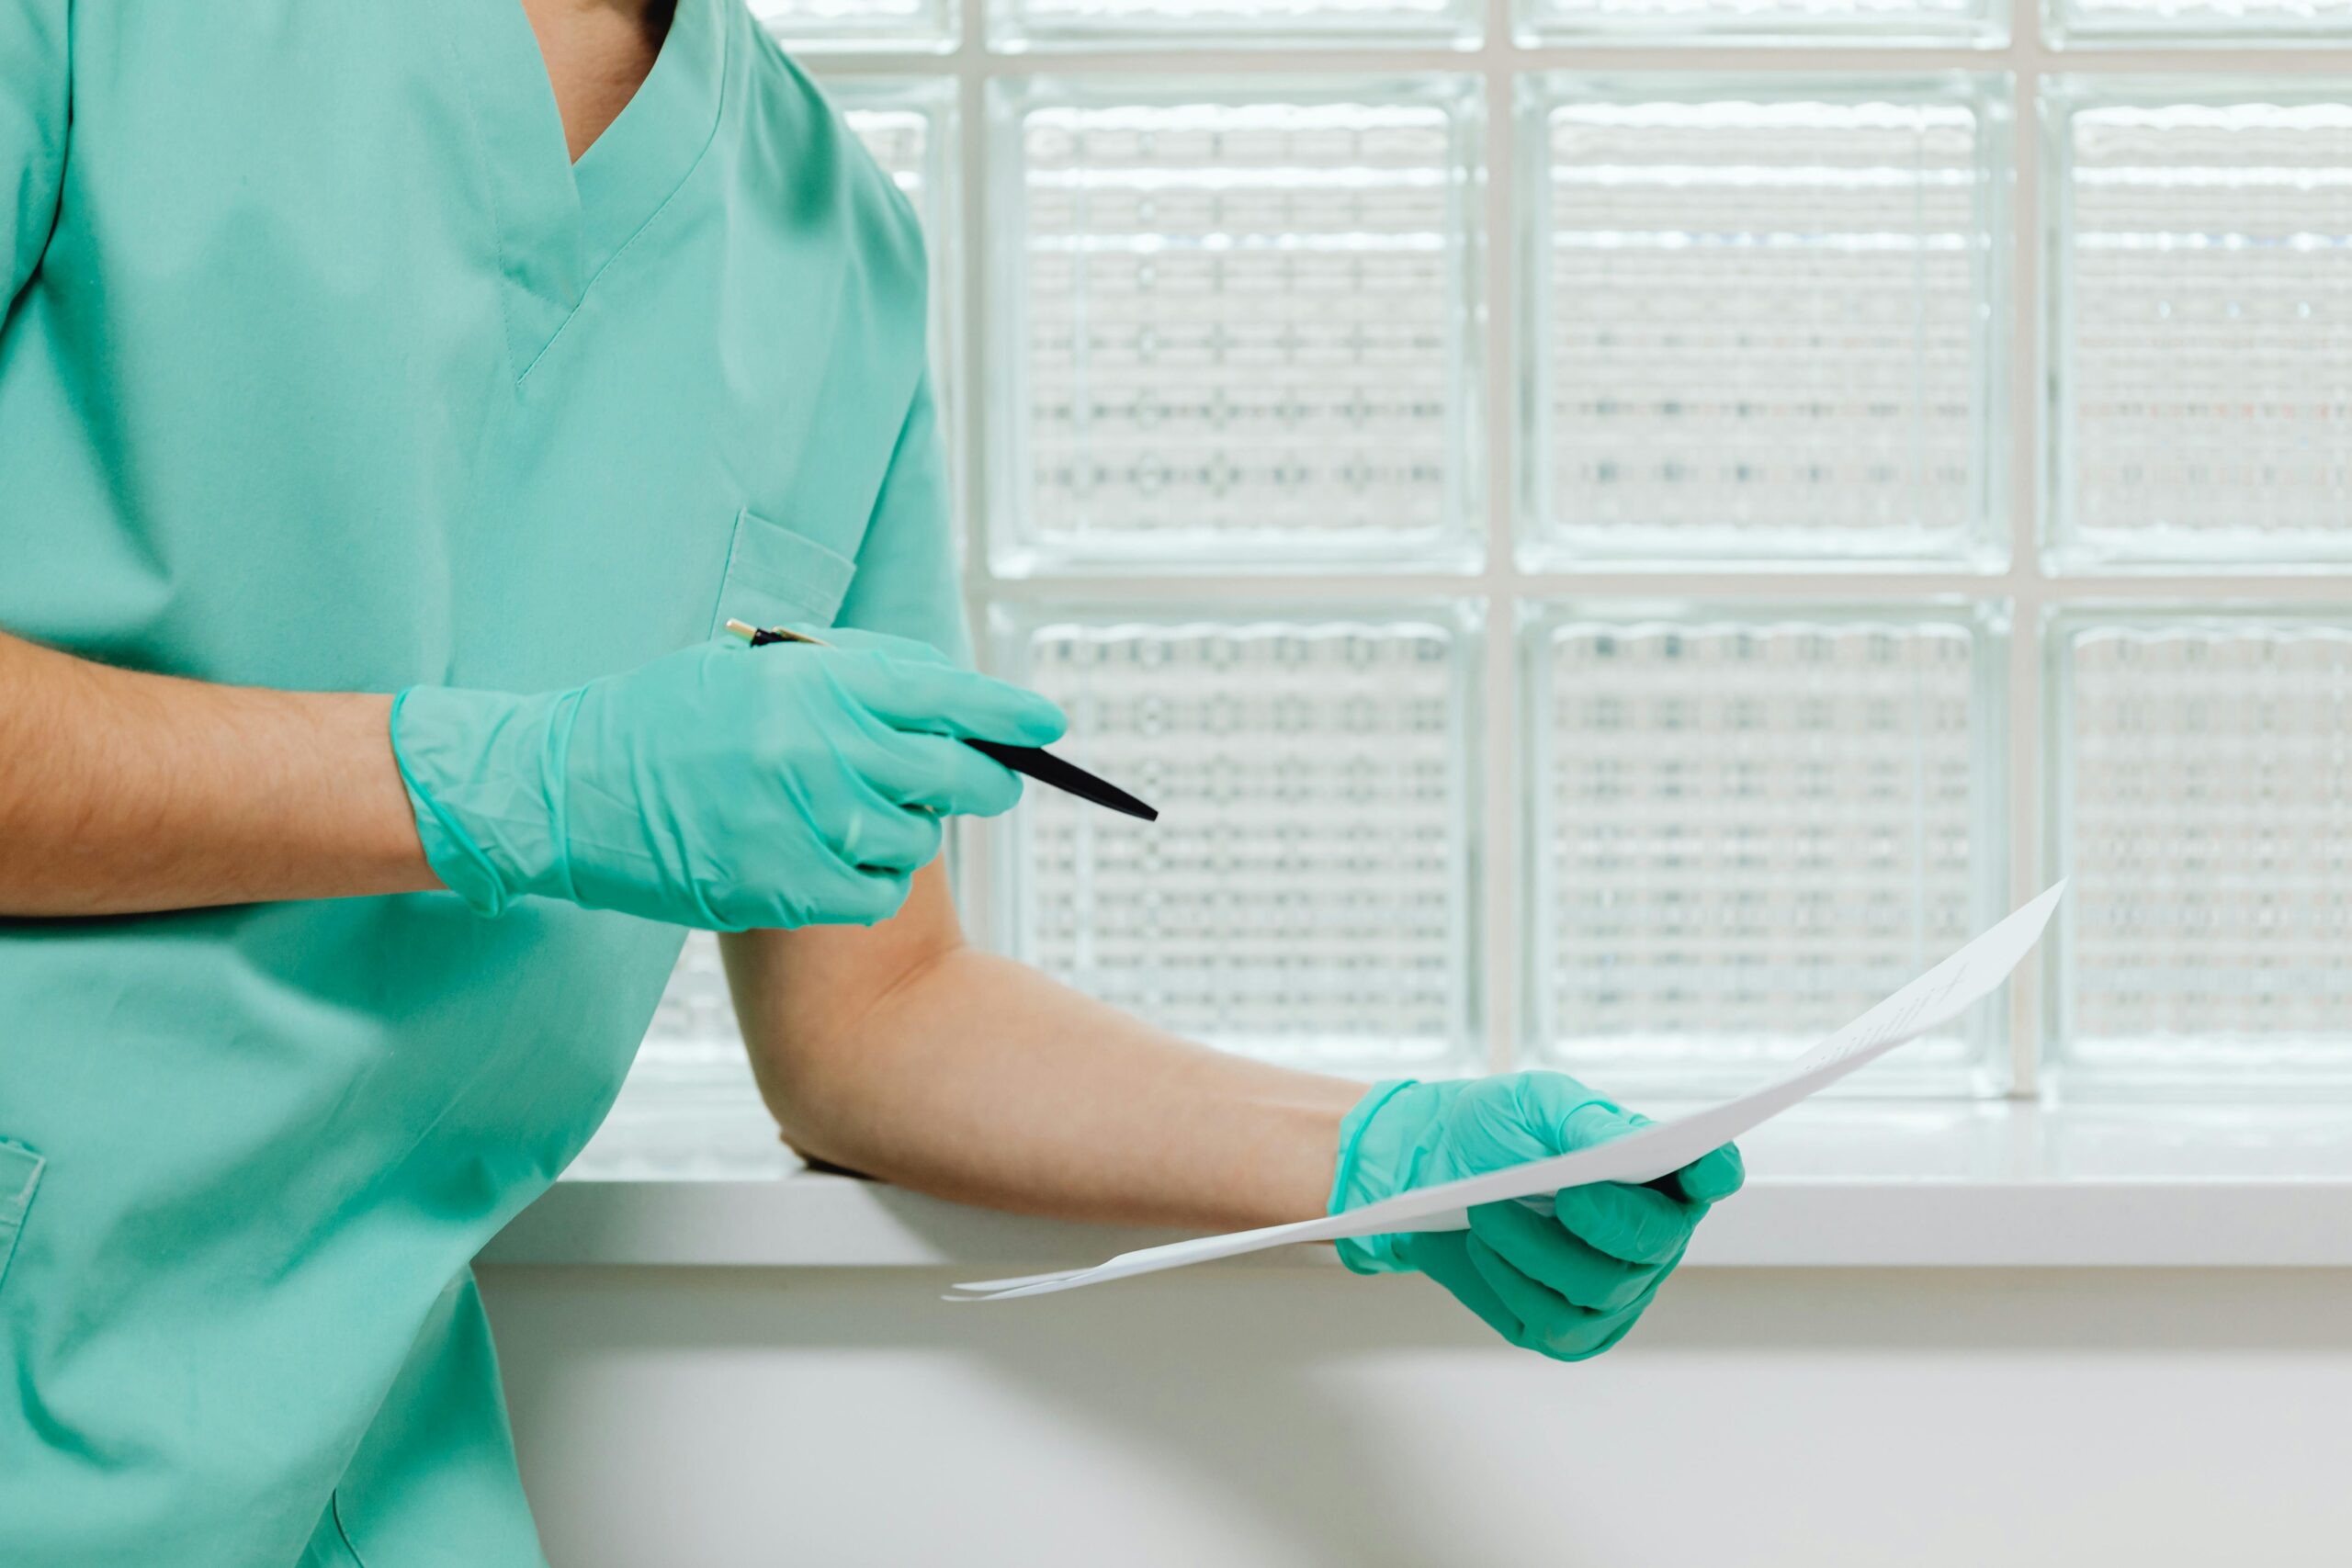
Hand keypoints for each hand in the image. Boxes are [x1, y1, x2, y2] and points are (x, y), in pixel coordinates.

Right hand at [391, 628, 1064, 929]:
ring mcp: (801, 821)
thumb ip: (847, 674)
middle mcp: (818, 748)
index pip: (944, 694)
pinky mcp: (781, 887)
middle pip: (952, 773)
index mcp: (814, 681)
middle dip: (985, 781)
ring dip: (906, 831)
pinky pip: (874, 892)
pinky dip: (869, 882)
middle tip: (989, 784)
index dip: (1007, 713)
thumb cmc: (661, 719)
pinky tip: (832, 861)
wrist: (562, 787)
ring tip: (851, 815)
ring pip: (915, 839)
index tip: (1049, 724)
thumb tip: (946, 690)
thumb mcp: (753, 667)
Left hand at [1330, 1073, 1742, 1361]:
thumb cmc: (1496, 1131)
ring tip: (1486, 1213)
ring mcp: (1616, 1291)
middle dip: (1613, 1220)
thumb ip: (1584, 1122)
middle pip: (1660, 1241)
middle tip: (1567, 1196)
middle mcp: (1650, 1238)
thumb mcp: (1534, 1104)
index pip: (1710, 1174)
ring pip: (1599, 1287)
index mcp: (1657, 1172)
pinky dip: (1512, 1282)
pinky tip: (1484, 1247)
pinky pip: (1555, 1322)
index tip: (1703, 1167)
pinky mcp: (1572, 1332)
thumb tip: (1623, 1147)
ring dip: (1535, 1249)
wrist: (1428, 1175)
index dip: (1714, 1172)